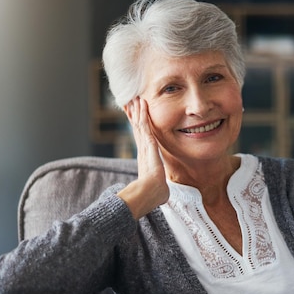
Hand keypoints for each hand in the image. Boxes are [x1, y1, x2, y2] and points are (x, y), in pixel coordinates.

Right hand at [118, 97, 169, 218]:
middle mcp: (142, 150)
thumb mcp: (158, 186)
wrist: (150, 194)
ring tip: (134, 98)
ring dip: (137, 111)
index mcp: (145, 158)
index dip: (137, 126)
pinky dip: (142, 114)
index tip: (134, 116)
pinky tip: (141, 104)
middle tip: (130, 101)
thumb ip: (159, 186)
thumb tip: (163, 195)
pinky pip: (144, 126)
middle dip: (134, 115)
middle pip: (137, 128)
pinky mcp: (148, 144)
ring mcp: (144, 146)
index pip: (141, 138)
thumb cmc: (154, 194)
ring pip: (139, 124)